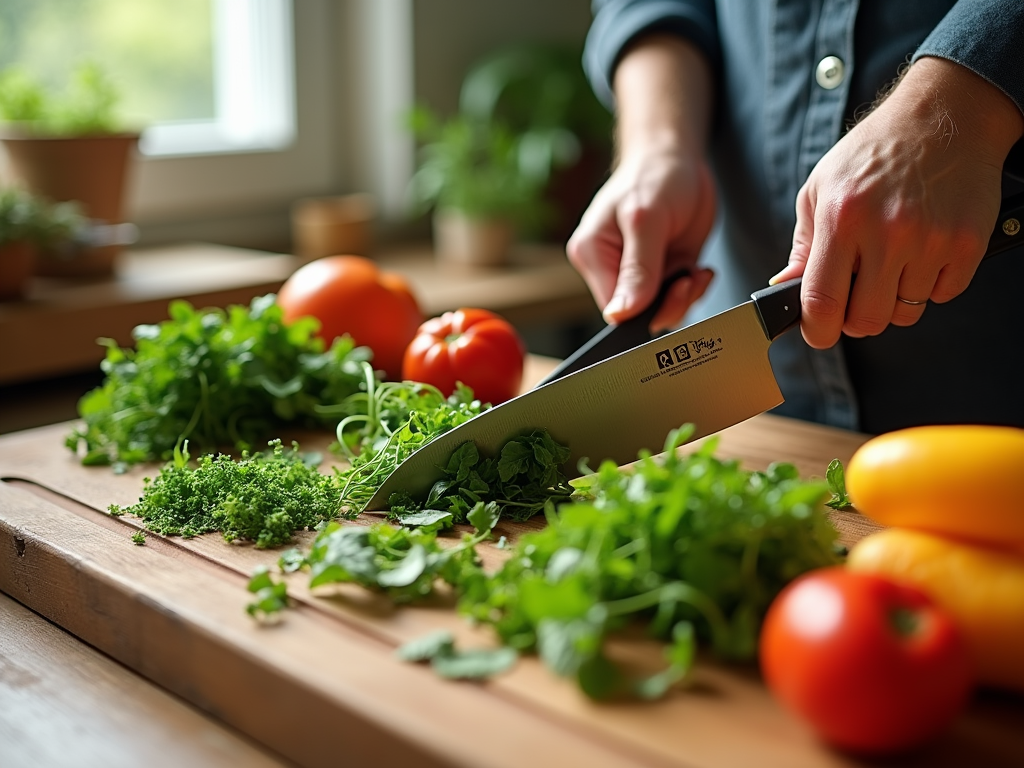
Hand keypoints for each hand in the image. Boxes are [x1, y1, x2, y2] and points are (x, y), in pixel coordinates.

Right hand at [567, 34, 716, 331]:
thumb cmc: (654, 175)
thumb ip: (636, 269)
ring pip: (660, 310)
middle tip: (689, 277)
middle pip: (636, 314)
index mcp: (592, 255)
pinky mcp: (660, 271)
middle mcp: (610, 268)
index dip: (644, 310)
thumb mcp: (646, 219)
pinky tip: (698, 270)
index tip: (674, 287)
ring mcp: (637, 272)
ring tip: (695, 271)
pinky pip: (676, 298)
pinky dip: (693, 290)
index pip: (612, 307)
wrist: (677, 158)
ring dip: (685, 297)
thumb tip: (619, 314)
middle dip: (669, 303)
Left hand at [772, 57, 1023, 349]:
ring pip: (906, 312)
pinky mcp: (967, 243)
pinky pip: (943, 295)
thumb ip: (803, 245)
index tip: (817, 331)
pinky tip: (923, 252)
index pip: (822, 302)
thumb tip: (785, 288)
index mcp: (841, 219)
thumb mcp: (821, 188)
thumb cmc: (875, 152)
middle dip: (857, 318)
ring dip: (895, 298)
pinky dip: (931, 284)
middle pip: (866, 321)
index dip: (816, 330)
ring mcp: (931, 239)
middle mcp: (887, 232)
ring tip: (893, 262)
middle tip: (858, 295)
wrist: (944, 116)